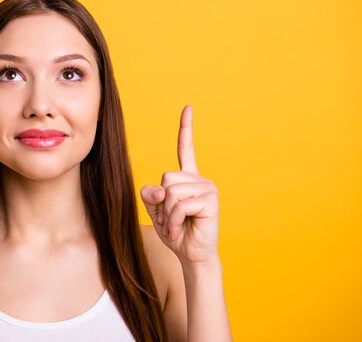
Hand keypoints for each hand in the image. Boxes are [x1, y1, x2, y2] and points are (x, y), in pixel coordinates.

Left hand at [140, 105, 219, 264]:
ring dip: (167, 214)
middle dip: (162, 203)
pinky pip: (179, 205)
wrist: (192, 255)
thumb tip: (162, 190)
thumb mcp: (156, 210)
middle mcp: (200, 179)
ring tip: (177, 225)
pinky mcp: (210, 200)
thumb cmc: (175, 232)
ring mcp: (208, 188)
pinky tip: (182, 229)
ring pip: (171, 192)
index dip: (185, 128)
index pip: (185, 148)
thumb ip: (151, 194)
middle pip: (166, 178)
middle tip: (170, 219)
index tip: (188, 107)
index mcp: (187, 177)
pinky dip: (174, 221)